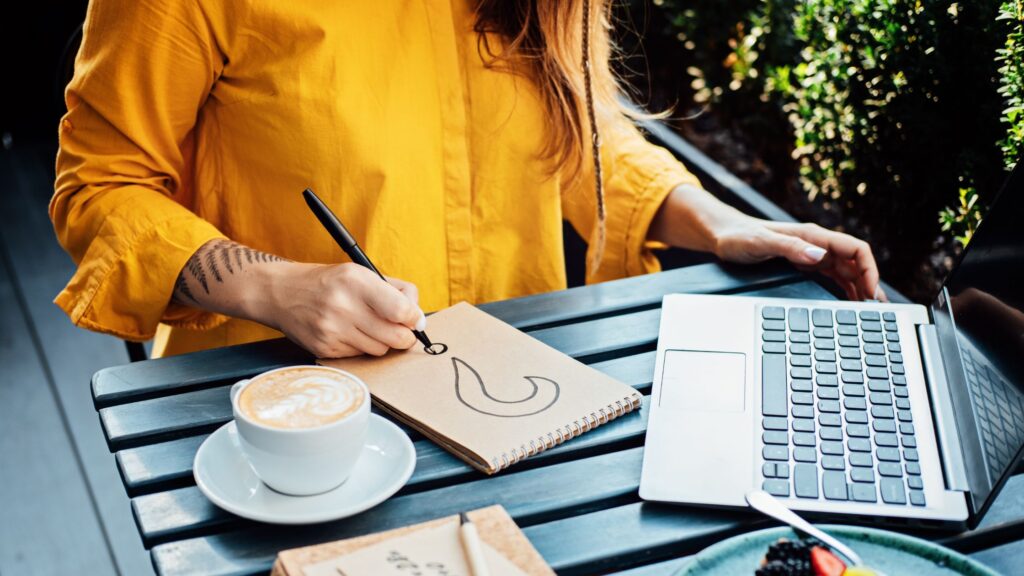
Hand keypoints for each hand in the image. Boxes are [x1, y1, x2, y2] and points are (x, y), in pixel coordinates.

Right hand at [261, 262, 425, 357]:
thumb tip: (418, 316)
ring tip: (371, 327)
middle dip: (405, 336)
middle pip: (395, 337)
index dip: (415, 319)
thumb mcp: (360, 273)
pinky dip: (362, 347)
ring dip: (383, 342)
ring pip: (380, 350)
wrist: (281, 293)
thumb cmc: (329, 282)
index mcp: (356, 282)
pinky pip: (360, 355)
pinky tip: (351, 332)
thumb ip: (395, 291)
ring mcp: (332, 331)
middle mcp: (343, 307)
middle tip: (403, 331)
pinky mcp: (324, 349)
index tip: (416, 320)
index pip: (401, 310)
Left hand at [714, 218, 884, 301]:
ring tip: (869, 310)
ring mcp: (810, 254)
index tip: (870, 292)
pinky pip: (831, 277)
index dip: (869, 269)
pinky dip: (844, 289)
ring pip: (846, 271)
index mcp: (812, 236)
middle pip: (855, 263)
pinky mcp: (803, 264)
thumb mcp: (762, 243)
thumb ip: (790, 248)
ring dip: (859, 288)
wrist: (722, 234)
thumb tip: (819, 256)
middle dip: (869, 283)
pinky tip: (848, 303)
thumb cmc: (739, 236)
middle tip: (877, 309)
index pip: (855, 249)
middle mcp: (816, 244)